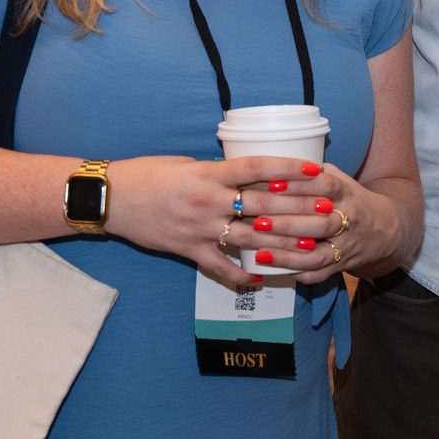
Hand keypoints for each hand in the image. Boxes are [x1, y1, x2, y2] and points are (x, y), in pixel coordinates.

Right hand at [104, 154, 347, 289]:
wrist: (111, 198)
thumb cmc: (147, 173)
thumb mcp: (185, 162)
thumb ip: (216, 170)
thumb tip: (242, 173)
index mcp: (209, 173)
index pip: (257, 168)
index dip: (288, 169)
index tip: (314, 170)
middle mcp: (209, 201)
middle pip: (262, 206)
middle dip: (298, 208)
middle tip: (327, 210)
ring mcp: (200, 228)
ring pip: (250, 238)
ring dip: (283, 243)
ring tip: (311, 245)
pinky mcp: (188, 250)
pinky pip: (220, 266)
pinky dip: (241, 274)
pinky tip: (262, 276)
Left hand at [220, 162, 411, 286]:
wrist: (383, 230)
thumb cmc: (350, 199)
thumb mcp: (340, 178)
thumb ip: (313, 172)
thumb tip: (275, 160)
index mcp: (347, 193)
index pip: (326, 187)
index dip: (300, 185)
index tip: (272, 184)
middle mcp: (349, 220)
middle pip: (320, 223)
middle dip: (287, 223)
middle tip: (257, 220)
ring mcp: (345, 245)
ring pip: (317, 252)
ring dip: (287, 251)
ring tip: (259, 247)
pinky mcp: (339, 265)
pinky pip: (317, 272)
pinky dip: (294, 270)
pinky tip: (272, 268)